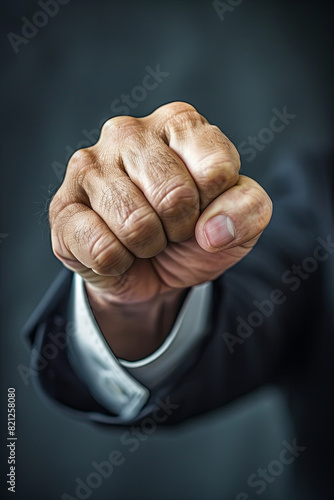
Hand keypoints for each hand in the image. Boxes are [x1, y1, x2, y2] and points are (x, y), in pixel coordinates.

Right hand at [50, 102, 271, 304]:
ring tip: (143, 236)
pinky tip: (115, 247)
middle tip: (170, 227)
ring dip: (149, 247)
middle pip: (175, 196)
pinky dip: (119, 264)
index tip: (202, 209)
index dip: (215, 207)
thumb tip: (212, 229)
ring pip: (136, 225)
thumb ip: (249, 210)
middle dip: (181, 229)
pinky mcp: (63, 206)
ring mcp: (89, 166)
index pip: (216, 169)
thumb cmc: (194, 234)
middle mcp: (128, 132)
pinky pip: (102, 249)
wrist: (153, 270)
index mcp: (178, 123)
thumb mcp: (238, 222)